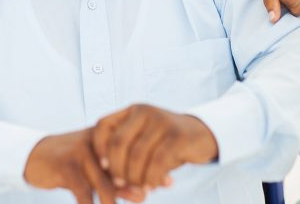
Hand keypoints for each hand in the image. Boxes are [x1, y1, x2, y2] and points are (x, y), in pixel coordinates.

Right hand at [24, 128, 146, 203]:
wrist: (37, 156)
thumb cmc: (73, 165)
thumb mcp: (97, 169)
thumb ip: (119, 181)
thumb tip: (145, 196)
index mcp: (109, 136)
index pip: (136, 152)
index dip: (152, 168)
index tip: (168, 183)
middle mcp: (98, 141)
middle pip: (125, 170)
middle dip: (139, 188)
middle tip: (146, 197)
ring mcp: (82, 153)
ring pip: (107, 185)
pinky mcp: (67, 166)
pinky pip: (85, 195)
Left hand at [92, 104, 217, 189]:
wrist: (200, 134)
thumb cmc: (165, 143)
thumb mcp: (143, 140)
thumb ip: (126, 152)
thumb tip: (108, 179)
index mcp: (132, 111)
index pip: (103, 125)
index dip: (99, 148)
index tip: (104, 167)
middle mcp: (144, 111)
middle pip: (118, 143)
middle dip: (117, 169)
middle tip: (121, 184)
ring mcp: (161, 121)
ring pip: (137, 156)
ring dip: (136, 178)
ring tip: (141, 188)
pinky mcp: (177, 136)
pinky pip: (157, 162)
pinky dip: (152, 179)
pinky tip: (154, 185)